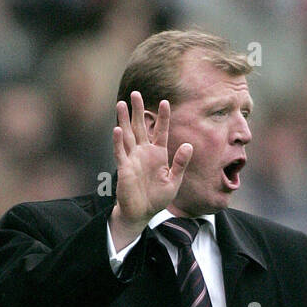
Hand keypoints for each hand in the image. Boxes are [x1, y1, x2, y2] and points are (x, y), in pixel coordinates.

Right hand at [110, 91, 191, 247]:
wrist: (142, 213)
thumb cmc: (158, 198)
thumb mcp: (174, 181)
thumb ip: (180, 163)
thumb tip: (188, 145)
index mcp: (158, 154)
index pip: (161, 131)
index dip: (163, 117)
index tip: (165, 101)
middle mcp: (144, 153)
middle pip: (140, 127)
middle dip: (138, 110)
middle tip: (135, 93)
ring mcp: (133, 159)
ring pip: (128, 135)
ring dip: (124, 120)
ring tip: (122, 103)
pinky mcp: (124, 168)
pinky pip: (120, 152)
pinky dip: (118, 142)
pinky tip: (117, 129)